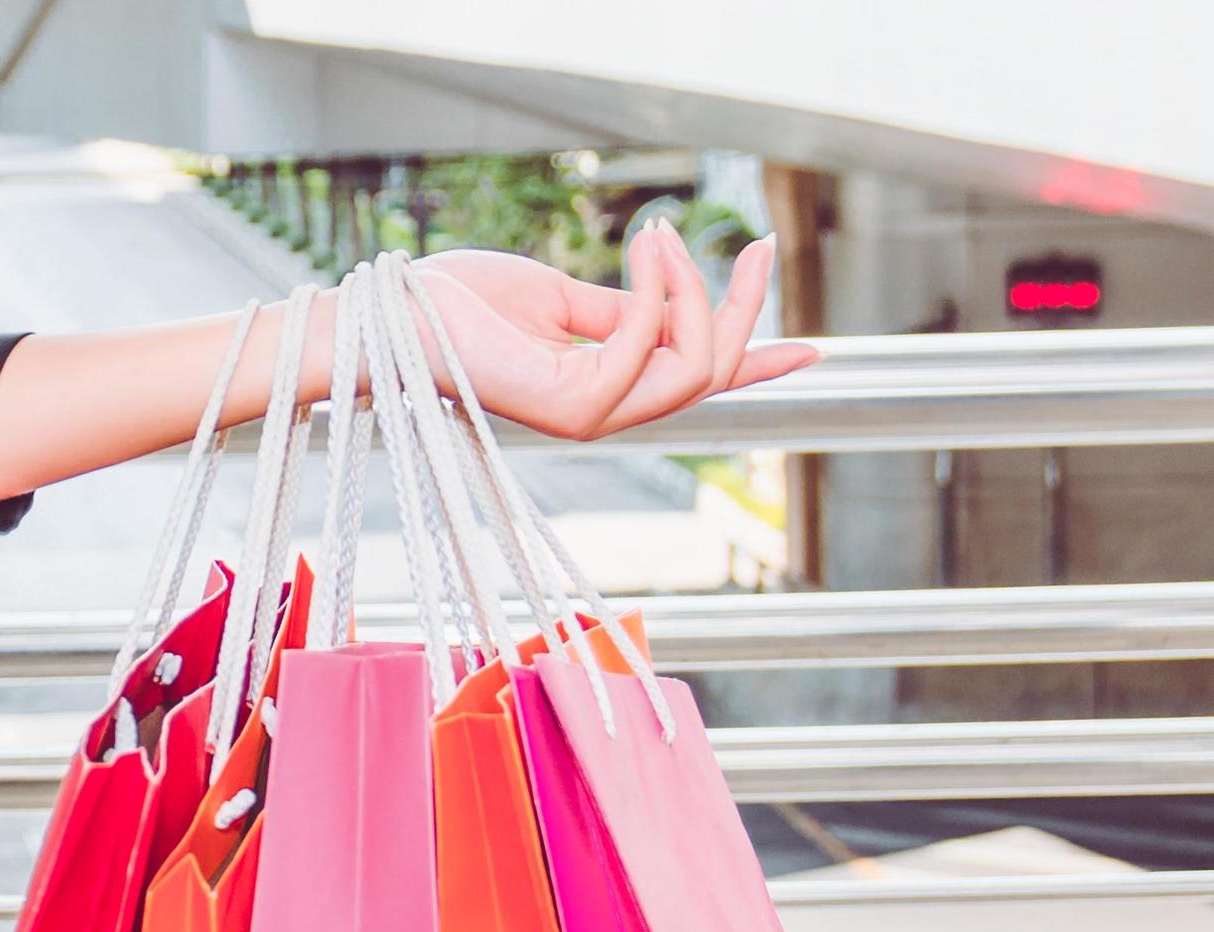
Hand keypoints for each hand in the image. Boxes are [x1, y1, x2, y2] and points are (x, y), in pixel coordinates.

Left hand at [411, 229, 816, 441]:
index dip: (760, 364)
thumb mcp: (562, 299)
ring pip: (696, 367)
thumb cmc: (464, 305)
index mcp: (607, 387)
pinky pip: (650, 346)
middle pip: (713, 373)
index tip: (813, 349)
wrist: (399, 316)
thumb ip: (624, 308)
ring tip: (664, 233)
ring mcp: (593, 416)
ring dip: (697, 292)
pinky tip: (648, 247)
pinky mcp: (575, 405)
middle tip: (755, 244)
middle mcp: (607, 412)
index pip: (701, 381)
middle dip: (744, 308)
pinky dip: (660, 292)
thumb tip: (674, 295)